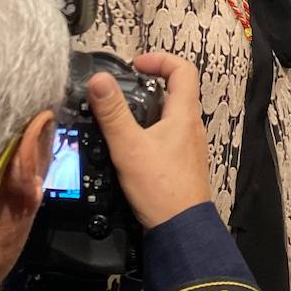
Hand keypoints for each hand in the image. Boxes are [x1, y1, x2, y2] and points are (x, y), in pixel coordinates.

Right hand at [89, 52, 211, 228]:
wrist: (180, 230)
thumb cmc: (160, 187)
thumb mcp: (129, 147)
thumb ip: (113, 113)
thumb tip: (99, 78)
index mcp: (184, 115)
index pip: (183, 70)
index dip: (160, 60)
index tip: (135, 65)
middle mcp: (191, 127)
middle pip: (176, 92)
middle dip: (148, 84)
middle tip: (121, 90)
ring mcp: (188, 147)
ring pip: (170, 116)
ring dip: (147, 109)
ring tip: (120, 117)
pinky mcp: (182, 164)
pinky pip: (167, 137)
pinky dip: (149, 131)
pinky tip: (129, 146)